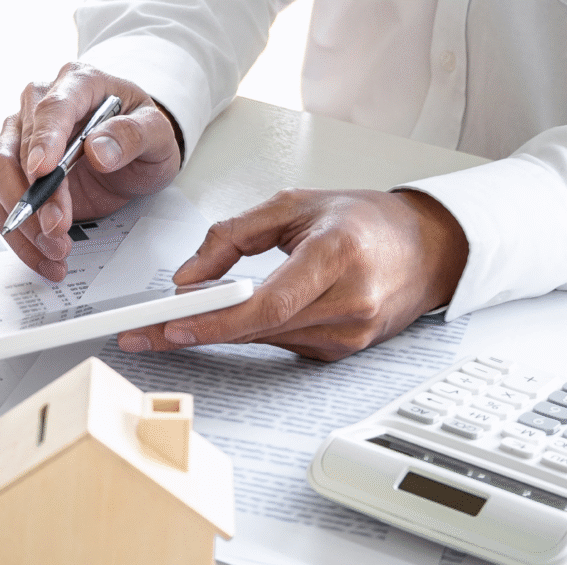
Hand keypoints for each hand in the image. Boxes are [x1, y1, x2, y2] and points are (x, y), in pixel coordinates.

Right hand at [0, 62, 181, 281]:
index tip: (43, 172)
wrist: (135, 152)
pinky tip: (46, 256)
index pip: (50, 109)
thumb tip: (99, 149)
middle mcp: (38, 108)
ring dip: (24, 221)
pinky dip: (22, 237)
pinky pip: (5, 206)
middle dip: (34, 197)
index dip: (43, 141)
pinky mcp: (17, 175)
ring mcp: (22, 141)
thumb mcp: (157, 133)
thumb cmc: (141, 133)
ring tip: (57, 248)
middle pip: (13, 150)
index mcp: (76, 84)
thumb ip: (134, 135)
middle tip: (57, 228)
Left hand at [117, 189, 469, 360]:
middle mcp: (350, 302)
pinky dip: (249, 333)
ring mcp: (349, 334)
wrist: (428, 250)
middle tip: (143, 332)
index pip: (267, 303)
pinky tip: (229, 320)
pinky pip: (280, 345)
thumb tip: (188, 277)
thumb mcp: (294, 205)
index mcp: (339, 255)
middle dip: (194, 331)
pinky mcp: (341, 352)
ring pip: (262, 341)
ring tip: (172, 323)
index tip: (171, 324)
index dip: (215, 320)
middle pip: (256, 329)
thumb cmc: (366, 222)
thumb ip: (232, 236)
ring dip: (216, 333)